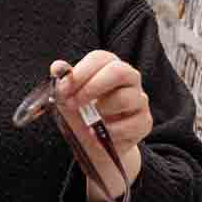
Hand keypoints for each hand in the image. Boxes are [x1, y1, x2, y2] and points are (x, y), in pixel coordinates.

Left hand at [51, 52, 151, 201]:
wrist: (93, 143)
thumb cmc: (81, 113)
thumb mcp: (68, 97)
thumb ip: (64, 81)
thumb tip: (57, 67)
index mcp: (109, 66)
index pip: (101, 58)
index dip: (81, 72)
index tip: (63, 89)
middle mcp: (129, 79)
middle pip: (119, 71)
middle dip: (92, 87)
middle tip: (72, 103)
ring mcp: (139, 100)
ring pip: (125, 98)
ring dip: (100, 111)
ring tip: (87, 121)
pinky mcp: (144, 122)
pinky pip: (130, 124)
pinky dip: (109, 132)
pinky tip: (96, 134)